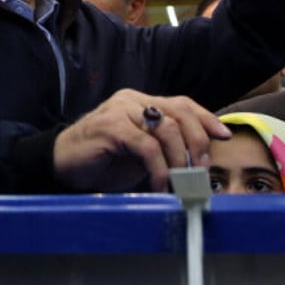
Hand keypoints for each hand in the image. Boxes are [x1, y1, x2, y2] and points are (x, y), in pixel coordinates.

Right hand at [53, 89, 231, 192]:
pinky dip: (159, 168)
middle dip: (198, 142)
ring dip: (180, 159)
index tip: (223, 136)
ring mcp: (121, 110)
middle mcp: (133, 100)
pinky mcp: (111, 127)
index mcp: (142, 102)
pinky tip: (160, 184)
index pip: (182, 103)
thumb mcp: (139, 152)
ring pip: (166, 128)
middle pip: (179, 113)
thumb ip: (163, 148)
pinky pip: (146, 146)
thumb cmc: (102, 160)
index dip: (206, 118)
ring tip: (183, 181)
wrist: (60, 163)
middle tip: (202, 170)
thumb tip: (198, 162)